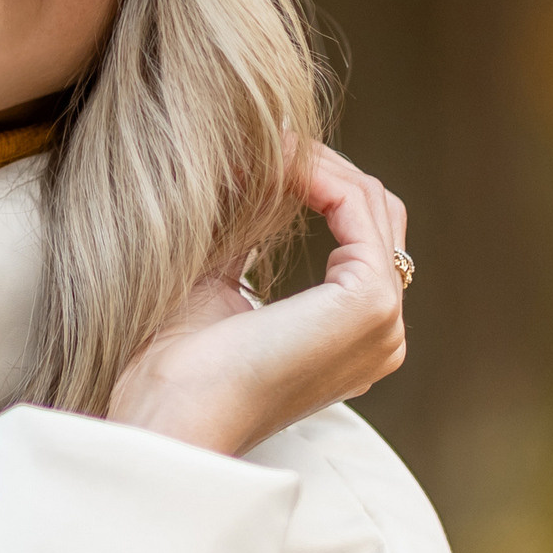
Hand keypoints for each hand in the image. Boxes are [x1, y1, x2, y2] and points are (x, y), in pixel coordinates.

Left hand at [107, 147, 408, 456]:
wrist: (168, 414)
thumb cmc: (178, 364)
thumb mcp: (218, 277)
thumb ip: (250, 227)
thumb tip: (254, 159)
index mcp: (353, 335)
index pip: (358, 232)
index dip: (311, 180)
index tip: (257, 151)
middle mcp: (381, 332)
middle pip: (372, 211)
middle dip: (316, 166)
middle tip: (261, 138)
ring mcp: (384, 321)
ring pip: (367, 200)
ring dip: (312, 163)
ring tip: (261, 145)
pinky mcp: (370, 303)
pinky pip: (356, 206)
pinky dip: (314, 174)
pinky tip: (271, 163)